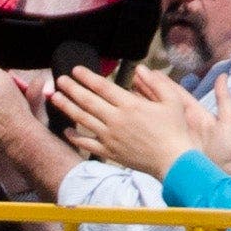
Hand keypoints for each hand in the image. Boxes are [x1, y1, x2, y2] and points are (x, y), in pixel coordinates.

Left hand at [51, 63, 230, 180]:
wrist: (173, 161)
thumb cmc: (175, 130)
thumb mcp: (172, 101)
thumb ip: (156, 83)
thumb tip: (141, 69)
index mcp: (130, 105)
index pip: (102, 87)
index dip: (87, 77)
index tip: (75, 69)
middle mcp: (116, 120)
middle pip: (87, 101)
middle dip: (71, 88)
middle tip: (59, 79)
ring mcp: (110, 137)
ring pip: (83, 119)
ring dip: (67, 107)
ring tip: (55, 97)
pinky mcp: (108, 152)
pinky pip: (86, 143)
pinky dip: (74, 137)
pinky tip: (66, 130)